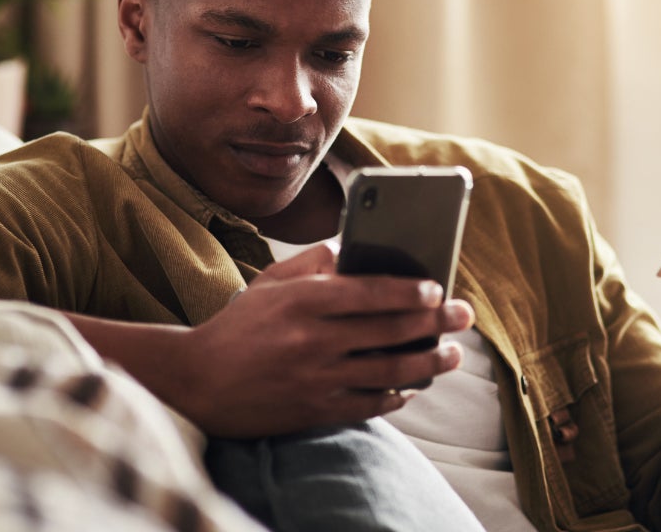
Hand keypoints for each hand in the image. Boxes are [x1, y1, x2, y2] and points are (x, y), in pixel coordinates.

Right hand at [175, 242, 473, 437]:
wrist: (197, 383)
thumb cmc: (238, 327)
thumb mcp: (269, 283)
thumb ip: (313, 263)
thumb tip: (356, 247)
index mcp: (301, 302)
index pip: (367, 292)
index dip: (408, 290)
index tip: (437, 287)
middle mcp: (312, 341)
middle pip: (389, 330)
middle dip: (434, 322)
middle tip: (463, 316)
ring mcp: (316, 379)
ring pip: (388, 370)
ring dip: (428, 362)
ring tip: (451, 354)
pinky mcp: (315, 411)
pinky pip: (370, 405)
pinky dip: (397, 395)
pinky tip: (412, 386)